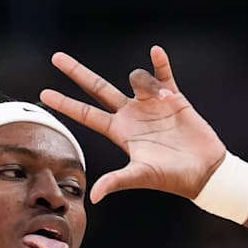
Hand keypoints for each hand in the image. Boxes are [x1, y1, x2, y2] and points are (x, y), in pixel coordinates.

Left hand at [40, 46, 226, 202]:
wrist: (203, 170)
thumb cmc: (171, 177)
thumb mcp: (140, 175)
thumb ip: (117, 181)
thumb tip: (94, 196)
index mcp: (119, 131)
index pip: (85, 115)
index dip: (65, 104)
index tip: (43, 94)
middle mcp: (130, 115)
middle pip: (98, 89)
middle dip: (77, 73)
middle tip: (55, 57)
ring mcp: (150, 104)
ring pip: (136, 79)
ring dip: (145, 82)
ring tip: (162, 101)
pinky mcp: (173, 98)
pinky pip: (164, 74)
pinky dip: (160, 63)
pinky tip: (155, 51)